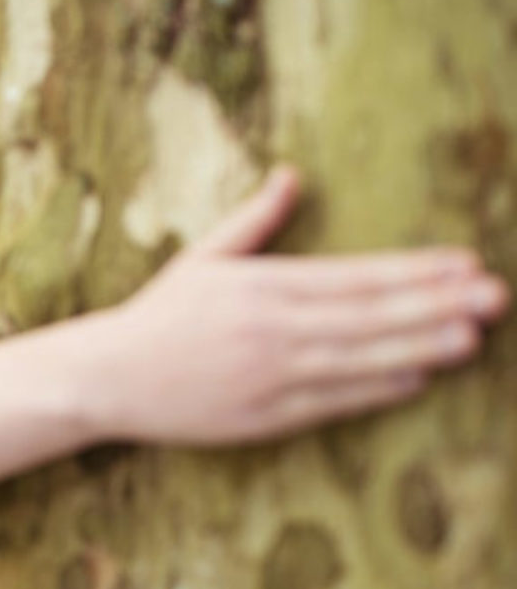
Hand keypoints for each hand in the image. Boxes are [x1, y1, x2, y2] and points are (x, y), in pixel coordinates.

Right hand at [94, 167, 508, 444]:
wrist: (109, 377)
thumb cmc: (159, 314)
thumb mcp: (203, 257)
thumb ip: (255, 219)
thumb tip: (292, 173)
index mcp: (260, 285)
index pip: (353, 276)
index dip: (412, 270)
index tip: (463, 262)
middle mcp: (271, 330)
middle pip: (369, 316)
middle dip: (436, 305)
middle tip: (494, 296)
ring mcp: (269, 376)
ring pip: (360, 359)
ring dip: (420, 347)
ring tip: (471, 337)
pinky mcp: (264, 416)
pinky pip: (332, 401)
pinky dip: (376, 389)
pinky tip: (415, 377)